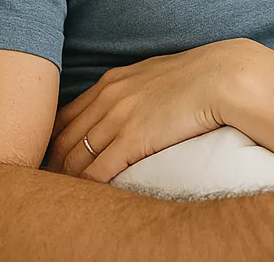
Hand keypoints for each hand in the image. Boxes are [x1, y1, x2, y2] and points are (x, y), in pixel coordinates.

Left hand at [46, 38, 251, 180]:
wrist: (221, 77)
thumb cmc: (196, 76)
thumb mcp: (154, 73)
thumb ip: (132, 88)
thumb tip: (128, 106)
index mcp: (112, 82)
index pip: (66, 116)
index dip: (55, 142)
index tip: (54, 160)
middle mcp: (108, 98)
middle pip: (65, 140)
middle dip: (53, 166)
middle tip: (52, 188)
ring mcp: (118, 118)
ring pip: (75, 160)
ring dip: (67, 182)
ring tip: (66, 200)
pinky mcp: (132, 139)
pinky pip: (97, 172)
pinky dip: (88, 189)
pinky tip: (88, 200)